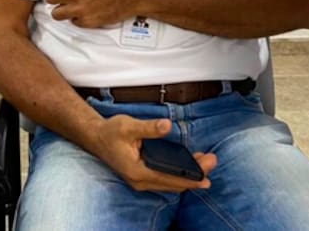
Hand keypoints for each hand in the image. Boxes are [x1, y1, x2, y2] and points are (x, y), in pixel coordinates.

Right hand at [88, 115, 216, 192]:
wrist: (95, 138)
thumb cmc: (111, 132)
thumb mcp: (129, 126)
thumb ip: (149, 127)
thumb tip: (167, 125)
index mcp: (138, 171)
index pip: (170, 179)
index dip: (190, 177)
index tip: (206, 171)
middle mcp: (141, 181)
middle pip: (174, 183)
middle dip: (195, 174)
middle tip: (212, 161)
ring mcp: (141, 180)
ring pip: (171, 183)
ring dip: (188, 175)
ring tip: (206, 162)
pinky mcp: (143, 176)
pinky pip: (165, 179)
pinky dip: (179, 174)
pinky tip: (191, 164)